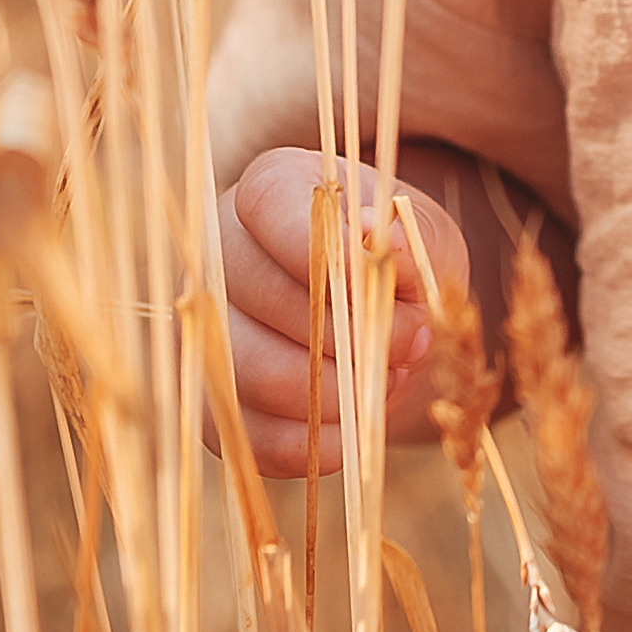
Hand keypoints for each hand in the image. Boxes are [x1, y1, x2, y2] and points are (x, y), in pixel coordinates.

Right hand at [216, 146, 475, 476]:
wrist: (379, 311)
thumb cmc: (398, 260)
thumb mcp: (425, 236)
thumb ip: (412, 240)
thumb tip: (380, 239)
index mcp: (270, 190)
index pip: (270, 207)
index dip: (326, 252)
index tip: (378, 283)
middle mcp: (219, 254)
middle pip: (265, 299)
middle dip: (350, 334)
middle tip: (410, 343)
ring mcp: (206, 331)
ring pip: (253, 374)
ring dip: (336, 391)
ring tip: (384, 379)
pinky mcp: (213, 404)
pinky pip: (251, 436)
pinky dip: (313, 441)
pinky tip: (355, 426)